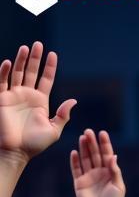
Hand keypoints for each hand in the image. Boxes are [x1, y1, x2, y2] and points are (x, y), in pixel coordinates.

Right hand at [0, 42, 75, 164]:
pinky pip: (2, 82)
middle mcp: (27, 96)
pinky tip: (10, 62)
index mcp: (41, 102)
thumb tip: (73, 100)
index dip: (49, 67)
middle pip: (32, 72)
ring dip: (21, 60)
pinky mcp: (2, 99)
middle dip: (35, 58)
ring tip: (26, 47)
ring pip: (18, 73)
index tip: (53, 54)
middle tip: (38, 44)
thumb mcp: (54, 130)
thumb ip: (63, 115)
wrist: (17, 152)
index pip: (46, 80)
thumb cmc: (36, 144)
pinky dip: (5, 72)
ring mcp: (14, 96)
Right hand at [70, 129, 123, 196]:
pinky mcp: (79, 183)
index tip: (102, 133)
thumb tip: (113, 156)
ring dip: (83, 148)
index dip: (105, 144)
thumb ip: (115, 171)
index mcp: (110, 173)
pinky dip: (75, 161)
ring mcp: (89, 177)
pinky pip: (76, 169)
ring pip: (85, 159)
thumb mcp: (118, 187)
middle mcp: (99, 173)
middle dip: (92, 143)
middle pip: (95, 154)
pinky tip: (74, 151)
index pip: (107, 155)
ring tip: (82, 137)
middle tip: (89, 131)